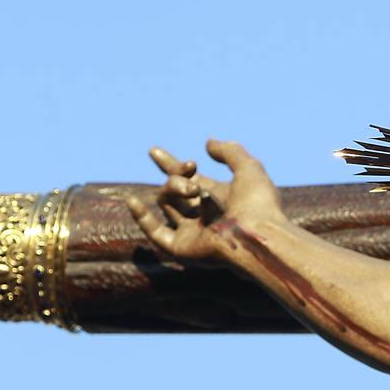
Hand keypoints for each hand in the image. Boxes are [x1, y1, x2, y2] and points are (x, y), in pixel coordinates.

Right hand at [126, 139, 285, 261]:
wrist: (256, 234)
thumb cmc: (258, 203)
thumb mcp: (248, 167)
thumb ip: (229, 151)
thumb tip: (208, 143)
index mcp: (219, 197)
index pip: (188, 178)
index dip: (170, 164)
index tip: (153, 151)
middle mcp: (203, 215)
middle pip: (174, 187)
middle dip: (178, 173)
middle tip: (191, 167)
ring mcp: (191, 231)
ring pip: (166, 201)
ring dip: (174, 188)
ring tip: (193, 190)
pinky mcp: (181, 247)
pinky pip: (155, 231)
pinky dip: (142, 216)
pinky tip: (131, 199)